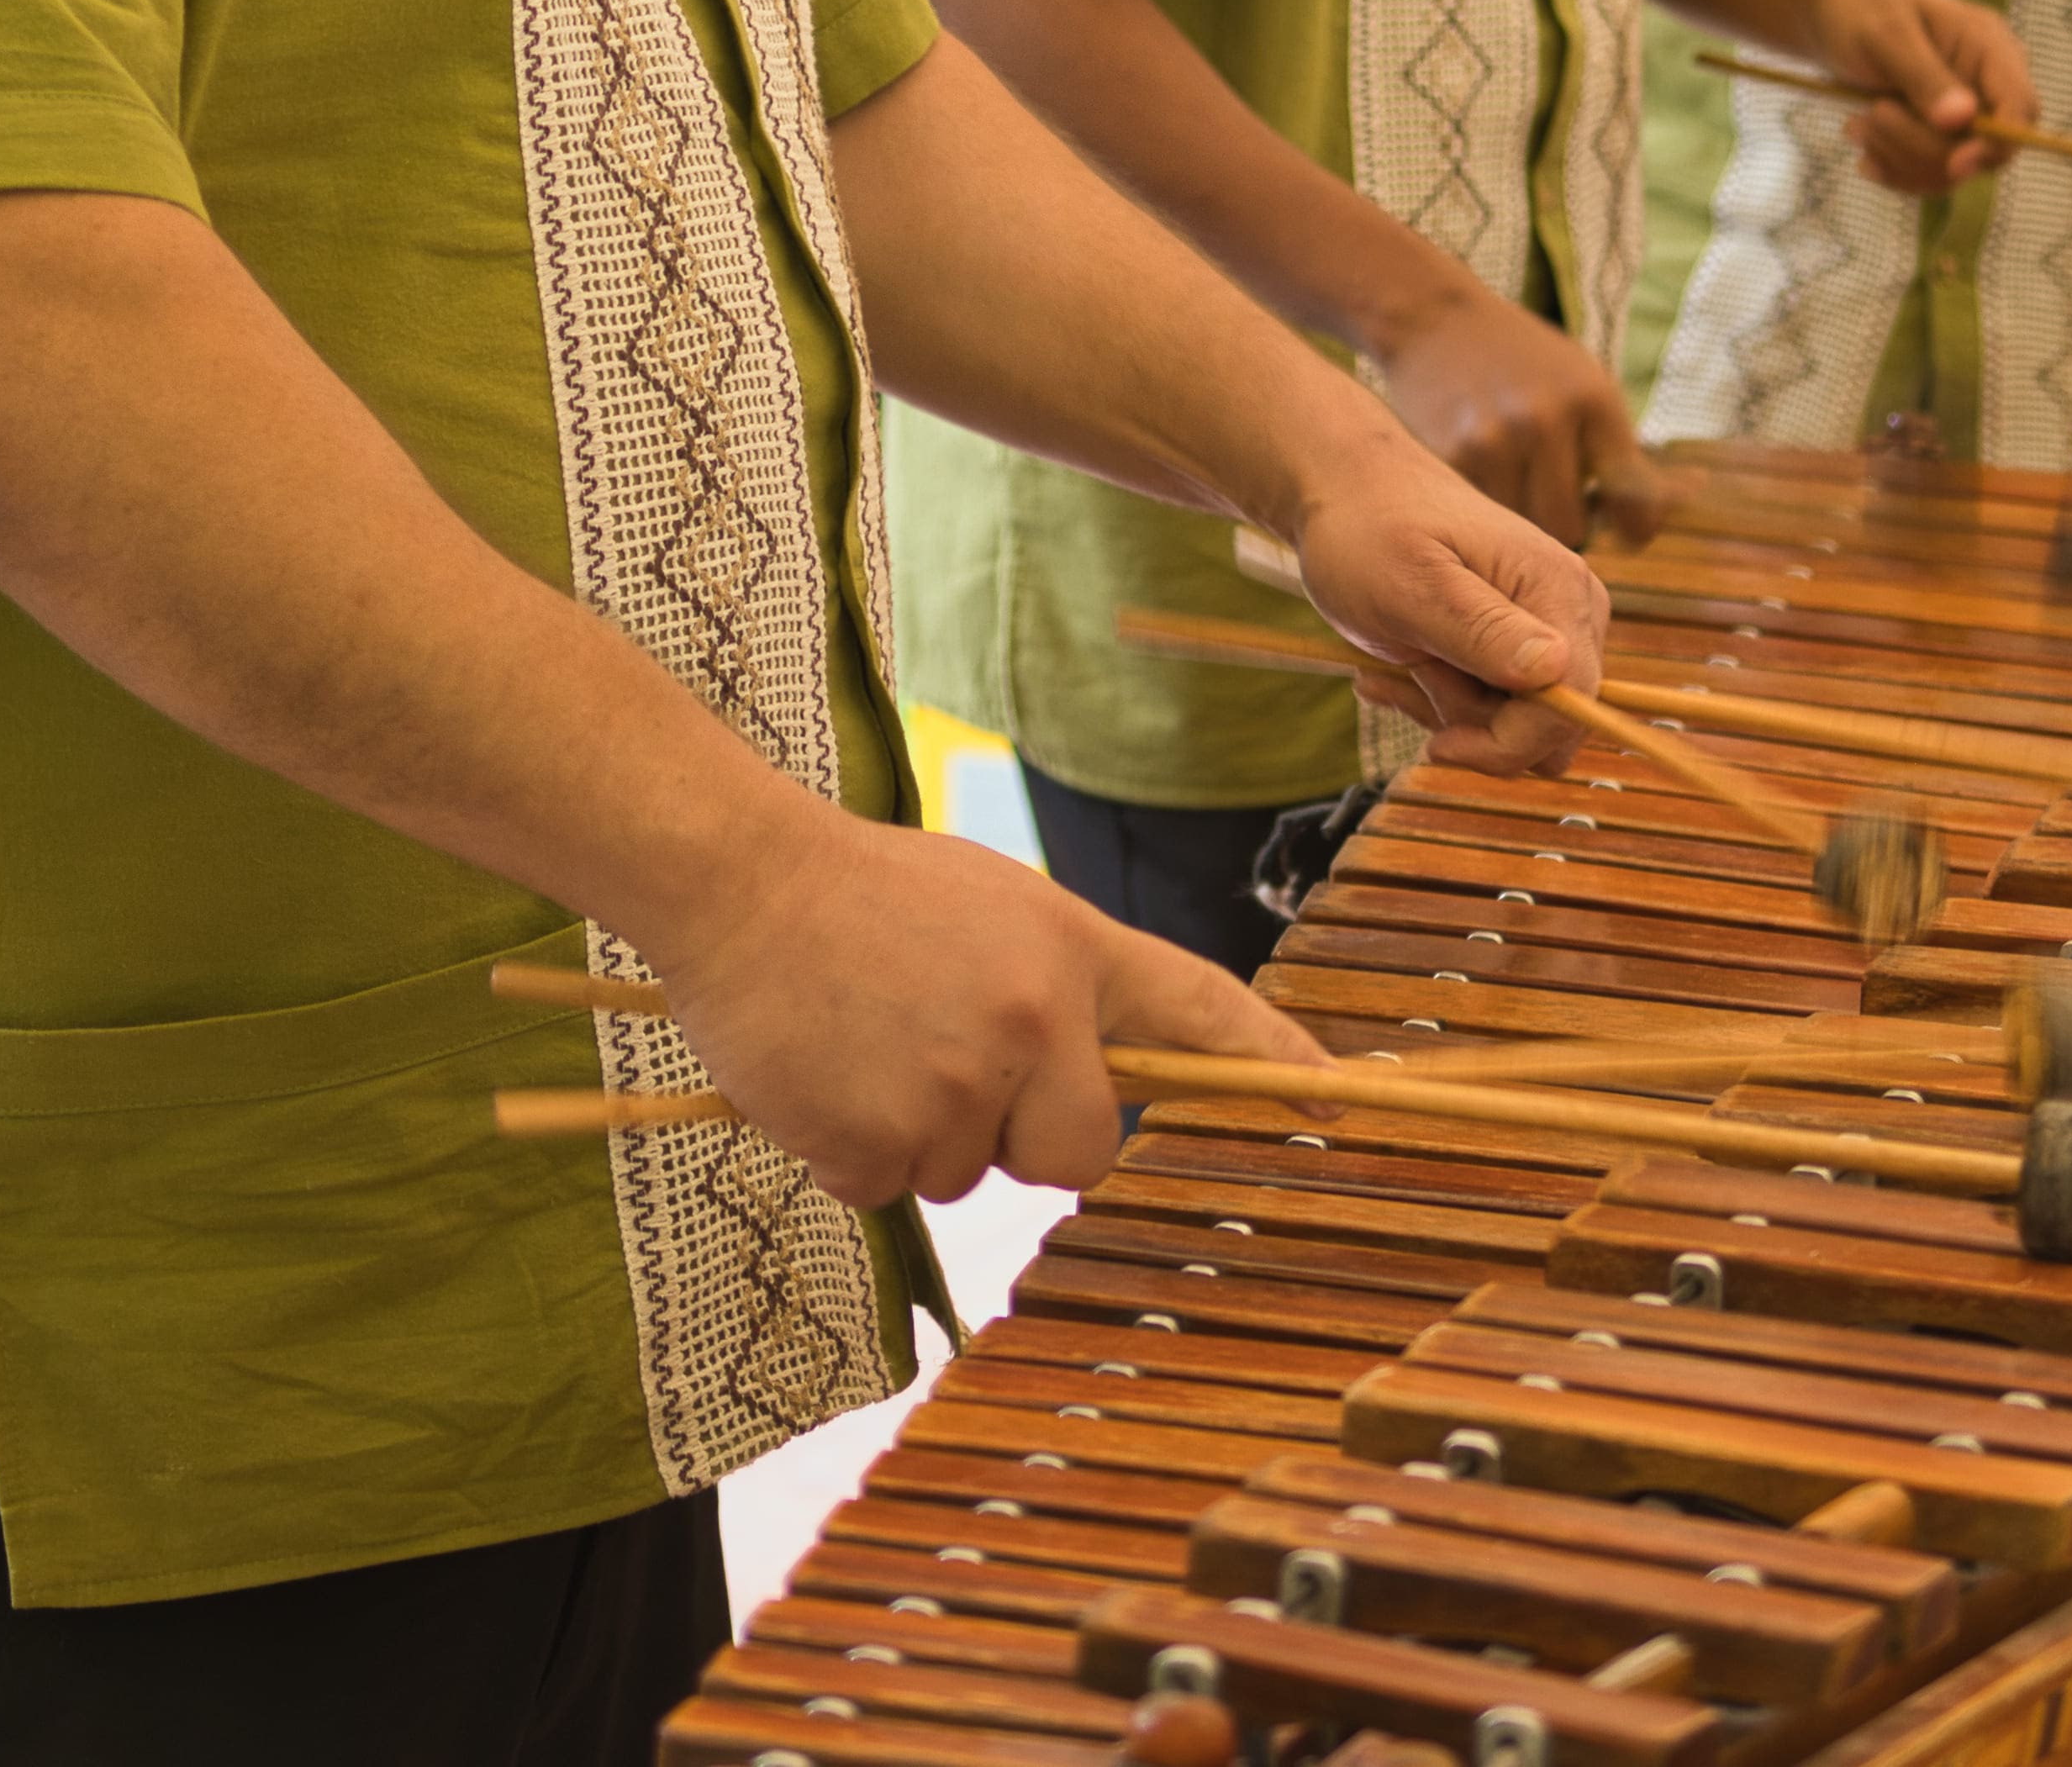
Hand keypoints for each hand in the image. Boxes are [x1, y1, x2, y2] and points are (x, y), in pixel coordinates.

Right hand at [641, 813, 1324, 1204]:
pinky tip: (823, 1071)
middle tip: (940, 1055)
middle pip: (1077, 1152)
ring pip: (968, 1175)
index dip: (1270, 1060)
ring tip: (866, 1038)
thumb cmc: (860, 893)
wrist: (735, 881)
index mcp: (1070, 951)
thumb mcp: (990, 908)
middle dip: (1020, 1133)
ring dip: (919, 1134)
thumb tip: (1093, 1082)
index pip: (1198, 1010)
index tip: (1336, 1093)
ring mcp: (956, 1087)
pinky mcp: (876, 1140)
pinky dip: (852, 1152)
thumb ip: (1057, 989)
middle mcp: (1034, 1023)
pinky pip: (887, 1190)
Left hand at [1265, 415, 1614, 773]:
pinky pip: (1498, 710)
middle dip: (1477, 724)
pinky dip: (1444, 702)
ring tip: (1403, 665)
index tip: (1437, 744)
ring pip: (1520, 726)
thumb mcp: (1412, 585)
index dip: (1509, 743)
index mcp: (1559, 589)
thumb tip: (1555, 669)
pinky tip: (1400, 671)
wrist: (1349, 494)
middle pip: (1550, 724)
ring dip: (1452, 711)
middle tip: (1417, 674)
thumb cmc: (1369, 530)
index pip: (1572, 704)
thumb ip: (1482, 630)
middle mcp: (1572, 611)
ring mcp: (1548, 628)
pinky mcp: (1520, 644)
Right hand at [1357, 277, 1641, 548]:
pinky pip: (1480, 514)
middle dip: (1567, 520)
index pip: (1631, 499)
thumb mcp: (1587, 385)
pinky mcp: (1447, 457)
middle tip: (1554, 494)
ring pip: (1521, 528)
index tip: (1627, 530)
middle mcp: (1544, 420)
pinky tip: (1478, 469)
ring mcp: (1492, 440)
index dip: (1634, 525)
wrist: (1436, 320)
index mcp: (1592, 399)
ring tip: (1512, 476)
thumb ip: (1624, 452)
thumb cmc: (1525, 361)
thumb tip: (1666, 514)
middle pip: (1570, 528)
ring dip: (1521, 516)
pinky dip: (1482, 503)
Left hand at [1807, 0, 2034, 195]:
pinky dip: (1893, 168)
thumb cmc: (1860, 10)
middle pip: (1987, 148)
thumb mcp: (1885, 34)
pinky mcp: (1940, 136)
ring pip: (1953, 169)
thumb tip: (1963, 118)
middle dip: (1924, 146)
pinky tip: (1862, 144)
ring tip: (1855, 124)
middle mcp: (1988, 84)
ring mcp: (1966, 113)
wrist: (1831, 16)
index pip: (2021, 106)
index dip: (1998, 142)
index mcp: (1990, 46)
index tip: (1953, 164)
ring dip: (1899, 157)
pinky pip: (1931, 175)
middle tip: (1869, 115)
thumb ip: (1923, 74)